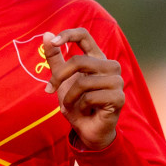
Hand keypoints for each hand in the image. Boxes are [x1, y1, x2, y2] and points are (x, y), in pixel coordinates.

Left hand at [42, 28, 122, 149]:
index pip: (84, 35)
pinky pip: (90, 97)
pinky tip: (87, 112)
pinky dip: (81, 107)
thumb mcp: (61, 80)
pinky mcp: (119, 97)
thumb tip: (46, 34)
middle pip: (79, 61)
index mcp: (96, 58)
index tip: (54, 42)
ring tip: (73, 105)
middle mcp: (110, 66)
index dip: (68, 34)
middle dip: (59, 77)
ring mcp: (117, 81)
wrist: (87, 130)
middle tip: (50, 89)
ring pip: (83, 82)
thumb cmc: (76, 104)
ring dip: (70, 97)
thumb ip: (55, 58)